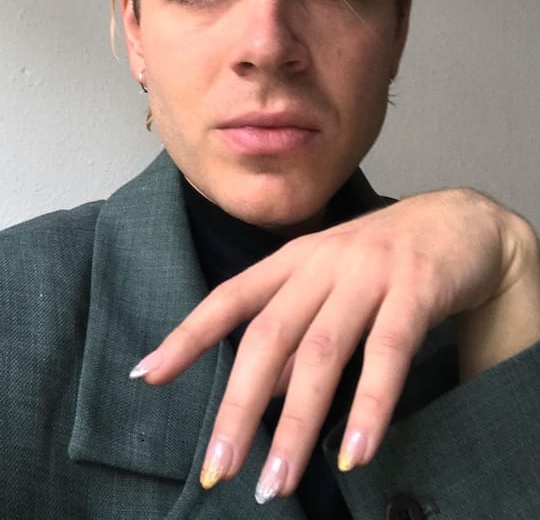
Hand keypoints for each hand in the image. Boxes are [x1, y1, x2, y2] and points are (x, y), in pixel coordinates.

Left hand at [130, 189, 539, 500]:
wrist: (460, 221)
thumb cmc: (387, 258)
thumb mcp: (331, 281)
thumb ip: (299, 325)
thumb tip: (265, 387)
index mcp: (296, 259)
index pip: (231, 296)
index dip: (188, 335)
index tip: (146, 375)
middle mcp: (324, 263)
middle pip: (269, 336)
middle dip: (238, 405)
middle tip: (216, 467)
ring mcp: (369, 274)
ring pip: (322, 352)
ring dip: (295, 422)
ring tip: (275, 481)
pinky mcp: (415, 289)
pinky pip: (388, 352)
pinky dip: (369, 404)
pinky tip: (353, 450)